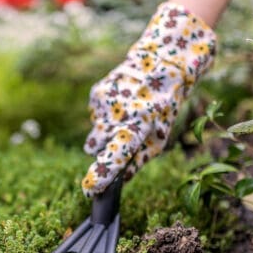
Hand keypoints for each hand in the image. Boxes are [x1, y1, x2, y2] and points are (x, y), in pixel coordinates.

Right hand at [81, 2, 216, 196]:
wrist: (160, 63)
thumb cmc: (163, 107)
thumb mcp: (160, 137)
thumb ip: (140, 160)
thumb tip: (122, 179)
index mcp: (138, 127)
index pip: (114, 156)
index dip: (100, 176)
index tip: (89, 189)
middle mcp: (117, 116)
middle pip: (94, 148)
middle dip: (103, 149)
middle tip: (121, 138)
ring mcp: (103, 104)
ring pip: (93, 133)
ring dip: (105, 133)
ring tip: (124, 118)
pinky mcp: (96, 94)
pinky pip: (94, 118)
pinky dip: (105, 117)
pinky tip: (120, 105)